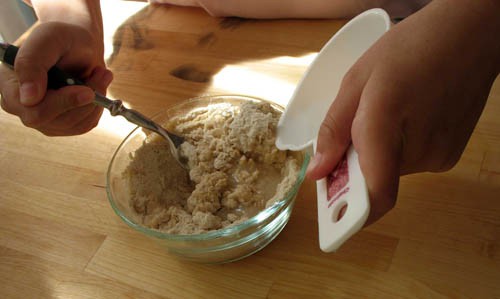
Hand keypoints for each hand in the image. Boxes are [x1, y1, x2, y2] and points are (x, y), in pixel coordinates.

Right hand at [0, 21, 111, 135]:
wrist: (79, 43)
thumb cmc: (62, 38)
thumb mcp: (48, 39)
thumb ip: (32, 63)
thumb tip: (28, 99)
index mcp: (10, 85)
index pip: (33, 110)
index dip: (63, 103)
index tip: (87, 90)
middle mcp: (22, 106)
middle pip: (55, 122)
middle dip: (84, 101)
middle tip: (102, 74)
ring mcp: (43, 118)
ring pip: (74, 125)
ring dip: (95, 100)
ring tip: (101, 74)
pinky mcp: (63, 124)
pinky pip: (85, 125)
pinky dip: (98, 106)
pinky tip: (98, 87)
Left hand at [306, 0, 499, 224]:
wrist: (469, 35)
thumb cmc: (410, 48)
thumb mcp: (356, 81)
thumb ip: (334, 130)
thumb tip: (317, 172)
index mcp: (385, 125)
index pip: (374, 196)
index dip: (351, 216)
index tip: (331, 217)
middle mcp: (418, 151)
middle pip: (375, 181)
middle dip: (355, 164)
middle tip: (351, 131)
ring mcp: (440, 156)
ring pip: (392, 170)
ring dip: (378, 152)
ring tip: (384, 113)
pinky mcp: (450, 155)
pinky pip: (411, 162)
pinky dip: (398, 148)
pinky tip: (404, 117)